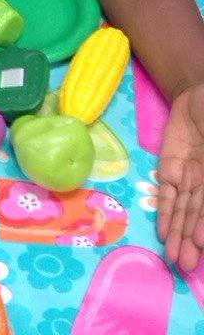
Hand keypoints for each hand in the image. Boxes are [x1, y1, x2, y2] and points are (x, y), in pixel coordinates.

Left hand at [158, 82, 203, 270]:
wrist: (198, 97)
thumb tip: (193, 186)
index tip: (201, 244)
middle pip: (197, 214)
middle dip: (190, 240)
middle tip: (185, 264)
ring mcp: (188, 178)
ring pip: (182, 210)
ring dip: (178, 234)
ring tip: (174, 258)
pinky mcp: (169, 169)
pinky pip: (167, 194)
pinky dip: (165, 213)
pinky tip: (164, 234)